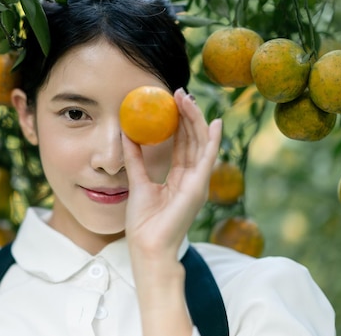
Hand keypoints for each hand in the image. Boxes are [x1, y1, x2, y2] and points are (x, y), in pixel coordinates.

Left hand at [123, 88, 222, 259]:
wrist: (146, 247)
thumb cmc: (143, 223)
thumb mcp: (138, 182)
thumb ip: (135, 159)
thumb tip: (126, 134)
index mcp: (180, 179)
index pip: (183, 145)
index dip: (179, 123)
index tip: (172, 102)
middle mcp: (192, 179)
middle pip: (193, 140)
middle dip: (188, 115)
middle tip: (180, 93)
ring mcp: (197, 183)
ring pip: (200, 144)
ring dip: (196, 120)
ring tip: (187, 98)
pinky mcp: (198, 188)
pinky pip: (207, 160)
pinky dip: (212, 141)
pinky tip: (214, 123)